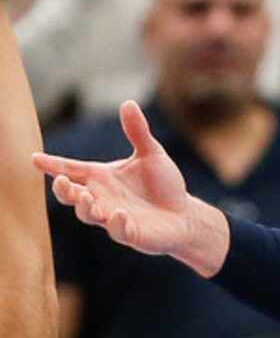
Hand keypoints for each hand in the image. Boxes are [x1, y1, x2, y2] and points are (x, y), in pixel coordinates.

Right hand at [35, 102, 229, 275]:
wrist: (186, 215)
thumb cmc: (164, 185)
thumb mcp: (151, 154)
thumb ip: (137, 132)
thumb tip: (128, 103)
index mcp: (101, 177)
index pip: (70, 168)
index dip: (52, 164)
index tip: (35, 158)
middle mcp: (102, 197)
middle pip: (71, 195)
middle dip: (62, 189)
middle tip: (61, 181)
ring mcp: (113, 217)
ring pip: (88, 215)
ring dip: (84, 207)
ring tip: (88, 197)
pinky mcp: (131, 234)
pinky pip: (118, 231)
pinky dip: (116, 223)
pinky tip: (121, 214)